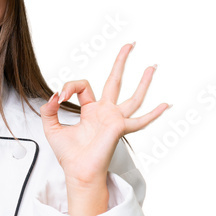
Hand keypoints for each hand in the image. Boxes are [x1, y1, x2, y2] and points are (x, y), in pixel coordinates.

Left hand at [40, 43, 167, 187]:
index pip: (83, 86)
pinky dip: (154, 114)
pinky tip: (166, 105)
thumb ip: (49, 109)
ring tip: (152, 66)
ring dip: (143, 81)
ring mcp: (115, 119)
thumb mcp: (51, 127)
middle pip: (115, 81)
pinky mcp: (119, 128)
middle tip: (131, 44)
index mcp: (91, 110)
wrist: (77, 171)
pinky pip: (140, 121)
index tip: (59, 95)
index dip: (69, 86)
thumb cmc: (69, 154)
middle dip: (122, 62)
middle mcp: (105, 112)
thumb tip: (54, 94)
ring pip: (133, 97)